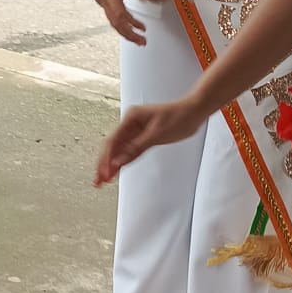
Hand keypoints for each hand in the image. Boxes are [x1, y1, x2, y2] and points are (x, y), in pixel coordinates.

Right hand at [95, 97, 209, 185]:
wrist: (193, 112)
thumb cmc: (179, 117)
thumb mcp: (157, 134)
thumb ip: (137, 148)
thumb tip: (120, 161)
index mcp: (131, 117)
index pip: (113, 141)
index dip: (107, 159)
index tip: (103, 173)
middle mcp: (131, 123)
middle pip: (112, 146)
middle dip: (104, 164)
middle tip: (98, 180)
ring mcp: (136, 130)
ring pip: (119, 149)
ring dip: (111, 164)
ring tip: (103, 180)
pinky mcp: (143, 136)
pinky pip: (128, 150)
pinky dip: (122, 160)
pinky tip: (116, 170)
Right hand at [96, 0, 146, 44]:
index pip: (120, 14)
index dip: (132, 22)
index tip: (143, 29)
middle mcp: (104, 2)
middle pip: (116, 24)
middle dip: (130, 35)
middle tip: (142, 42)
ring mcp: (104, 5)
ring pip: (115, 24)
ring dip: (128, 34)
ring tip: (140, 41)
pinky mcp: (108, 6)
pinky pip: (116, 20)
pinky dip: (125, 27)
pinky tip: (133, 29)